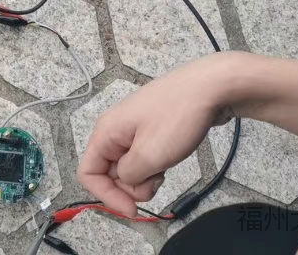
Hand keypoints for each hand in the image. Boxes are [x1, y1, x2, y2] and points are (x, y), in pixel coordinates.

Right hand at [76, 53, 235, 215]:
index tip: (133, 210)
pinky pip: (144, 156)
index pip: (88, 173)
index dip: (106, 196)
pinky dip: (154, 166)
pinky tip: (169, 159)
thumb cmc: (177, 118)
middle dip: (130, 187)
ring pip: (128, 166)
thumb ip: (129, 176)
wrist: (210, 88)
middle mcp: (115, 129)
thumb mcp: (150, 155)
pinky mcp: (151, 129)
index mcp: (107, 132)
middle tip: (156, 183)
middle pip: (109, 172)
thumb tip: (125, 179)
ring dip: (145, 177)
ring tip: (165, 169)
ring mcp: (134, 128)